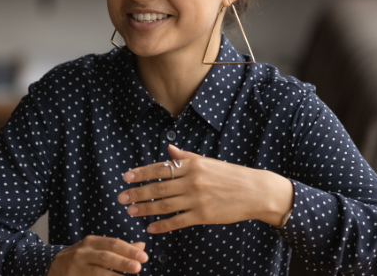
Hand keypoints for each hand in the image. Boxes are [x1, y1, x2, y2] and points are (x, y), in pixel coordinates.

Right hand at [47, 236, 147, 275]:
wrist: (53, 268)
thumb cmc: (81, 258)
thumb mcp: (96, 248)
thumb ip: (118, 248)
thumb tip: (141, 246)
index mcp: (90, 243)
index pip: (112, 244)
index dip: (128, 250)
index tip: (144, 256)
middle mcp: (82, 254)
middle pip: (105, 257)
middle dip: (123, 262)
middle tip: (138, 267)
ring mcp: (77, 269)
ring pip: (98, 273)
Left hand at [118, 145, 292, 232]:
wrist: (255, 191)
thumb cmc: (231, 175)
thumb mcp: (208, 162)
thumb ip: (186, 157)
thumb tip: (168, 148)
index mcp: (192, 165)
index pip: (160, 168)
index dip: (141, 173)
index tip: (125, 177)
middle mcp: (192, 180)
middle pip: (158, 188)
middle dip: (137, 193)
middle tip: (121, 198)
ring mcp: (197, 199)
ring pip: (165, 205)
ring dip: (145, 209)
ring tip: (131, 211)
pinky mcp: (204, 215)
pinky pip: (178, 221)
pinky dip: (163, 225)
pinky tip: (151, 228)